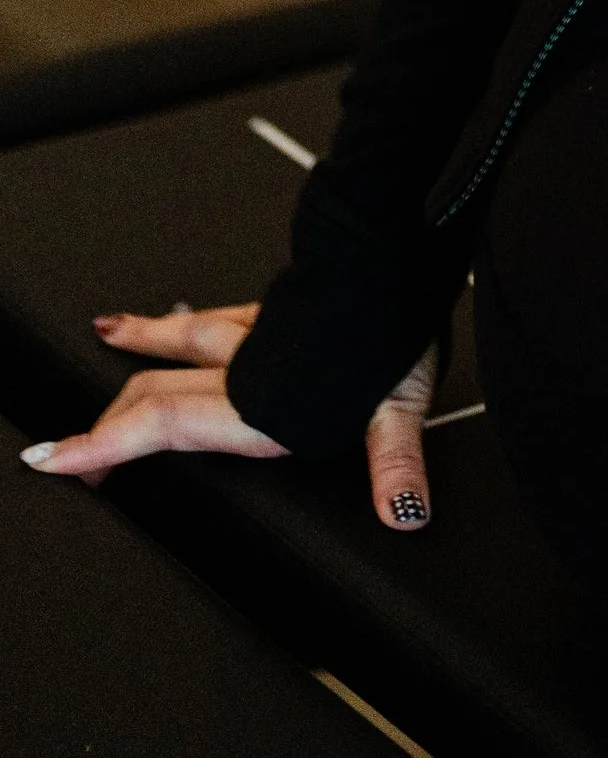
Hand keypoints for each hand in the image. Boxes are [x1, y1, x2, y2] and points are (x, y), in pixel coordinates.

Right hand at [18, 303, 441, 530]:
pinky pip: (219, 314)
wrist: (400, 246)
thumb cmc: (400, 324)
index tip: (58, 458)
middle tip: (70, 442)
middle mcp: (249, 362)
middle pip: (157, 386)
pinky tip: (193, 313)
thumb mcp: (400, 402)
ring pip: (184, 337)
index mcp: (262, 400)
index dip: (105, 443)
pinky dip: (188, 320)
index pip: (164, 421)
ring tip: (110, 338)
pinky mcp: (280, 301)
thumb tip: (400, 511)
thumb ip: (395, 461)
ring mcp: (260, 327)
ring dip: (142, 344)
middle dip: (108, 417)